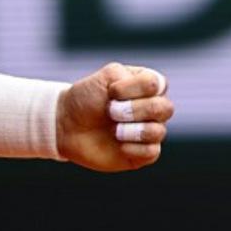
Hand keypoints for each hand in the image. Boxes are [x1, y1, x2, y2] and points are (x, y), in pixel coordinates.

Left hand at [56, 63, 172, 171]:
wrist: (66, 125)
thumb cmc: (86, 98)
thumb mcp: (104, 77)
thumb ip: (126, 76)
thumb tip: (147, 96)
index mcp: (145, 85)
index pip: (156, 84)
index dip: (134, 88)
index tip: (111, 91)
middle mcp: (151, 107)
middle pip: (164, 108)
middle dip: (135, 110)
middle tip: (111, 111)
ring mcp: (148, 131)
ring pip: (159, 131)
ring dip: (133, 130)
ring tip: (114, 130)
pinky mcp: (142, 154)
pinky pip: (152, 152)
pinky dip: (134, 148)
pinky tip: (119, 144)